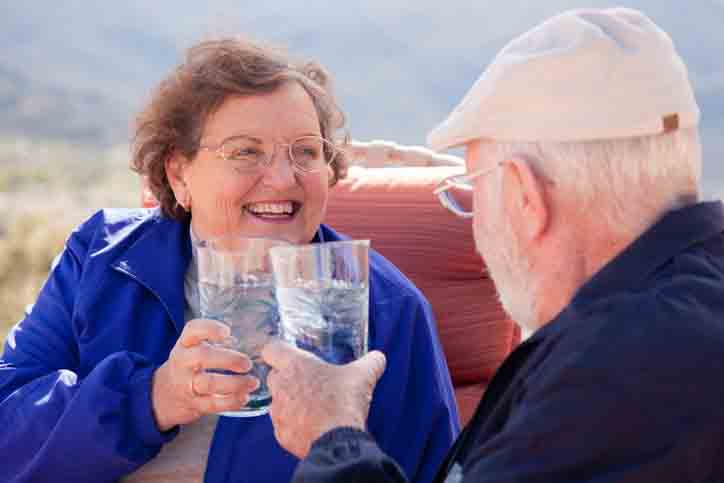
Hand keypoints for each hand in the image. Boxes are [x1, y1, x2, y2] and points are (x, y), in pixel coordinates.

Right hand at [151, 319, 258, 430]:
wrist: (165, 394)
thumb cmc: (190, 366)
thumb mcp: (194, 349)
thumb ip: (216, 344)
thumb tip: (253, 342)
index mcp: (185, 344)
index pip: (192, 330)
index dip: (209, 329)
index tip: (227, 332)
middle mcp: (182, 361)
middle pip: (202, 357)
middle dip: (228, 359)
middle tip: (248, 364)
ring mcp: (185, 384)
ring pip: (208, 383)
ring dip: (234, 383)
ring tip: (252, 382)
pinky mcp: (192, 403)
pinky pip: (212, 404)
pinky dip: (230, 402)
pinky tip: (244, 398)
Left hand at [262, 340, 385, 458]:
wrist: (337, 441)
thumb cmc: (344, 403)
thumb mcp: (363, 376)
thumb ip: (371, 362)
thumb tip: (378, 358)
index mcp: (296, 365)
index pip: (272, 349)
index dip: (279, 351)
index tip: (289, 356)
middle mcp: (281, 386)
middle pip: (274, 376)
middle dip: (287, 378)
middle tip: (307, 383)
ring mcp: (278, 411)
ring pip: (277, 402)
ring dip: (291, 403)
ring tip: (312, 408)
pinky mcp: (280, 433)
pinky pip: (283, 425)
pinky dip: (294, 425)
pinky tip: (312, 426)